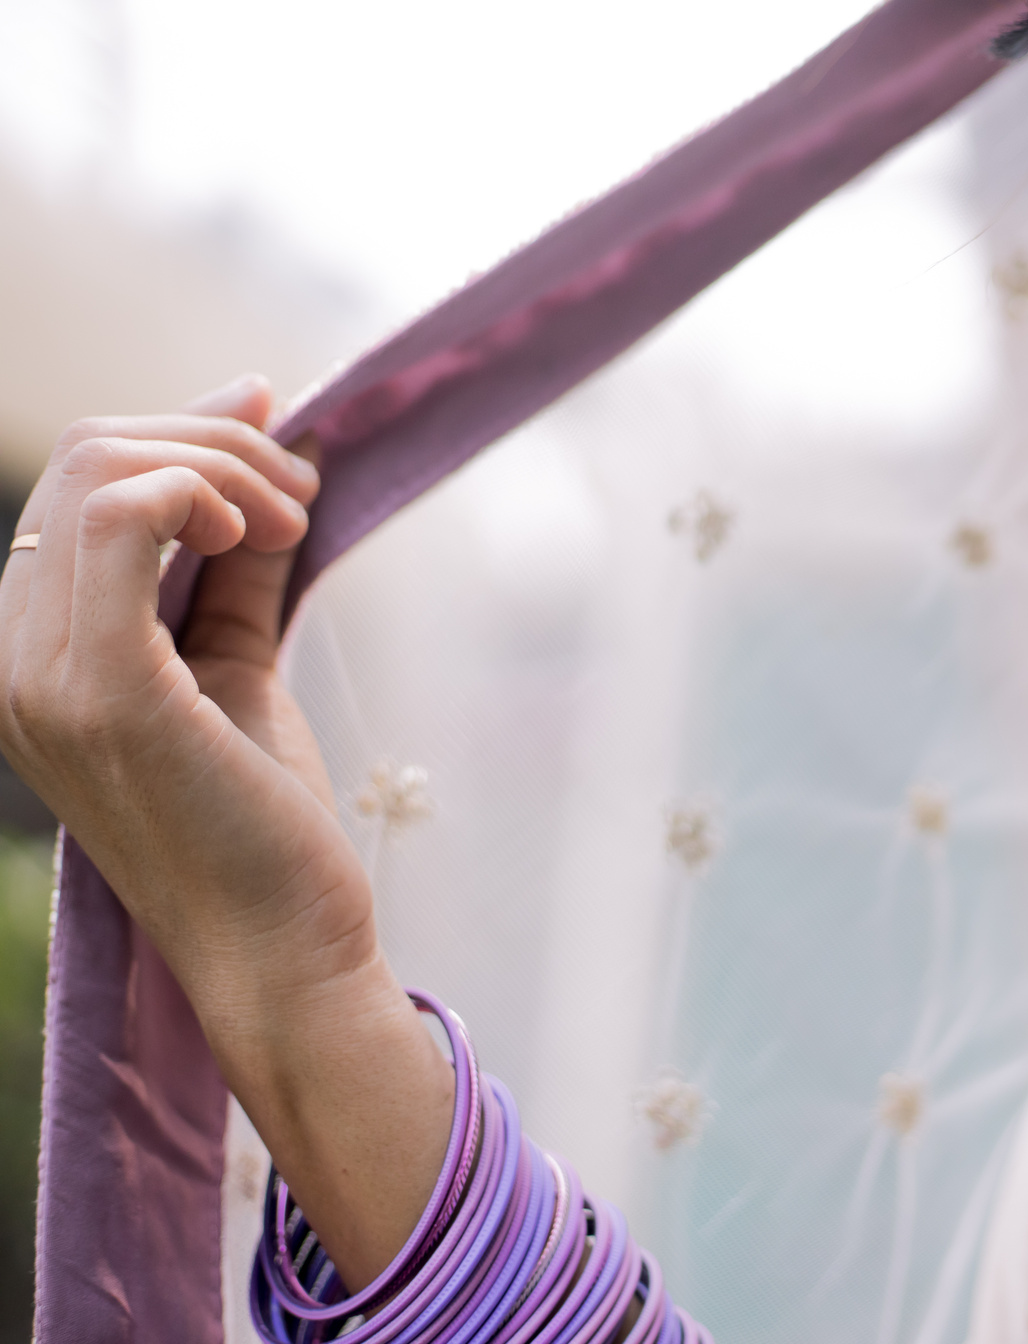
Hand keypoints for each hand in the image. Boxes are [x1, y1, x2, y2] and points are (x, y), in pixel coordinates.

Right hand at [0, 375, 450, 1285]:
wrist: (283, 951)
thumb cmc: (264, 823)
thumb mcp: (240, 666)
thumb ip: (237, 568)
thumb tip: (263, 448)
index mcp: (35, 651)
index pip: (75, 487)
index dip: (181, 438)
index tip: (279, 441)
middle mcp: (16, 659)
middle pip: (84, 460)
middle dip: (212, 447)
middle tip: (304, 502)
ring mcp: (44, 677)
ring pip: (101, 474)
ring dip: (223, 468)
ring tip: (297, 521)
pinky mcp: (105, 693)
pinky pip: (120, 525)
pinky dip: (200, 495)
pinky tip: (265, 535)